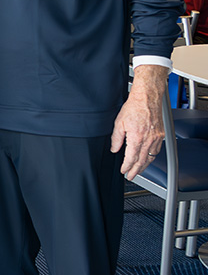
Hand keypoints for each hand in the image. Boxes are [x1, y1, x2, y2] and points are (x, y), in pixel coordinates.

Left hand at [112, 63, 166, 179]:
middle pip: (142, 161)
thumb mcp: (119, 122)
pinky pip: (156, 150)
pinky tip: (147, 159)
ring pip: (150, 157)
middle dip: (136, 170)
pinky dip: (151, 157)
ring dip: (144, 166)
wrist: (147, 98)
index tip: (123, 171)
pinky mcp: (161, 135)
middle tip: (131, 176)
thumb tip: (114, 149)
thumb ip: (116, 138)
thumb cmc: (134, 107)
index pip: (131, 158)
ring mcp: (156, 138)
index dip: (127, 167)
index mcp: (137, 138)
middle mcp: (148, 140)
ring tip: (138, 171)